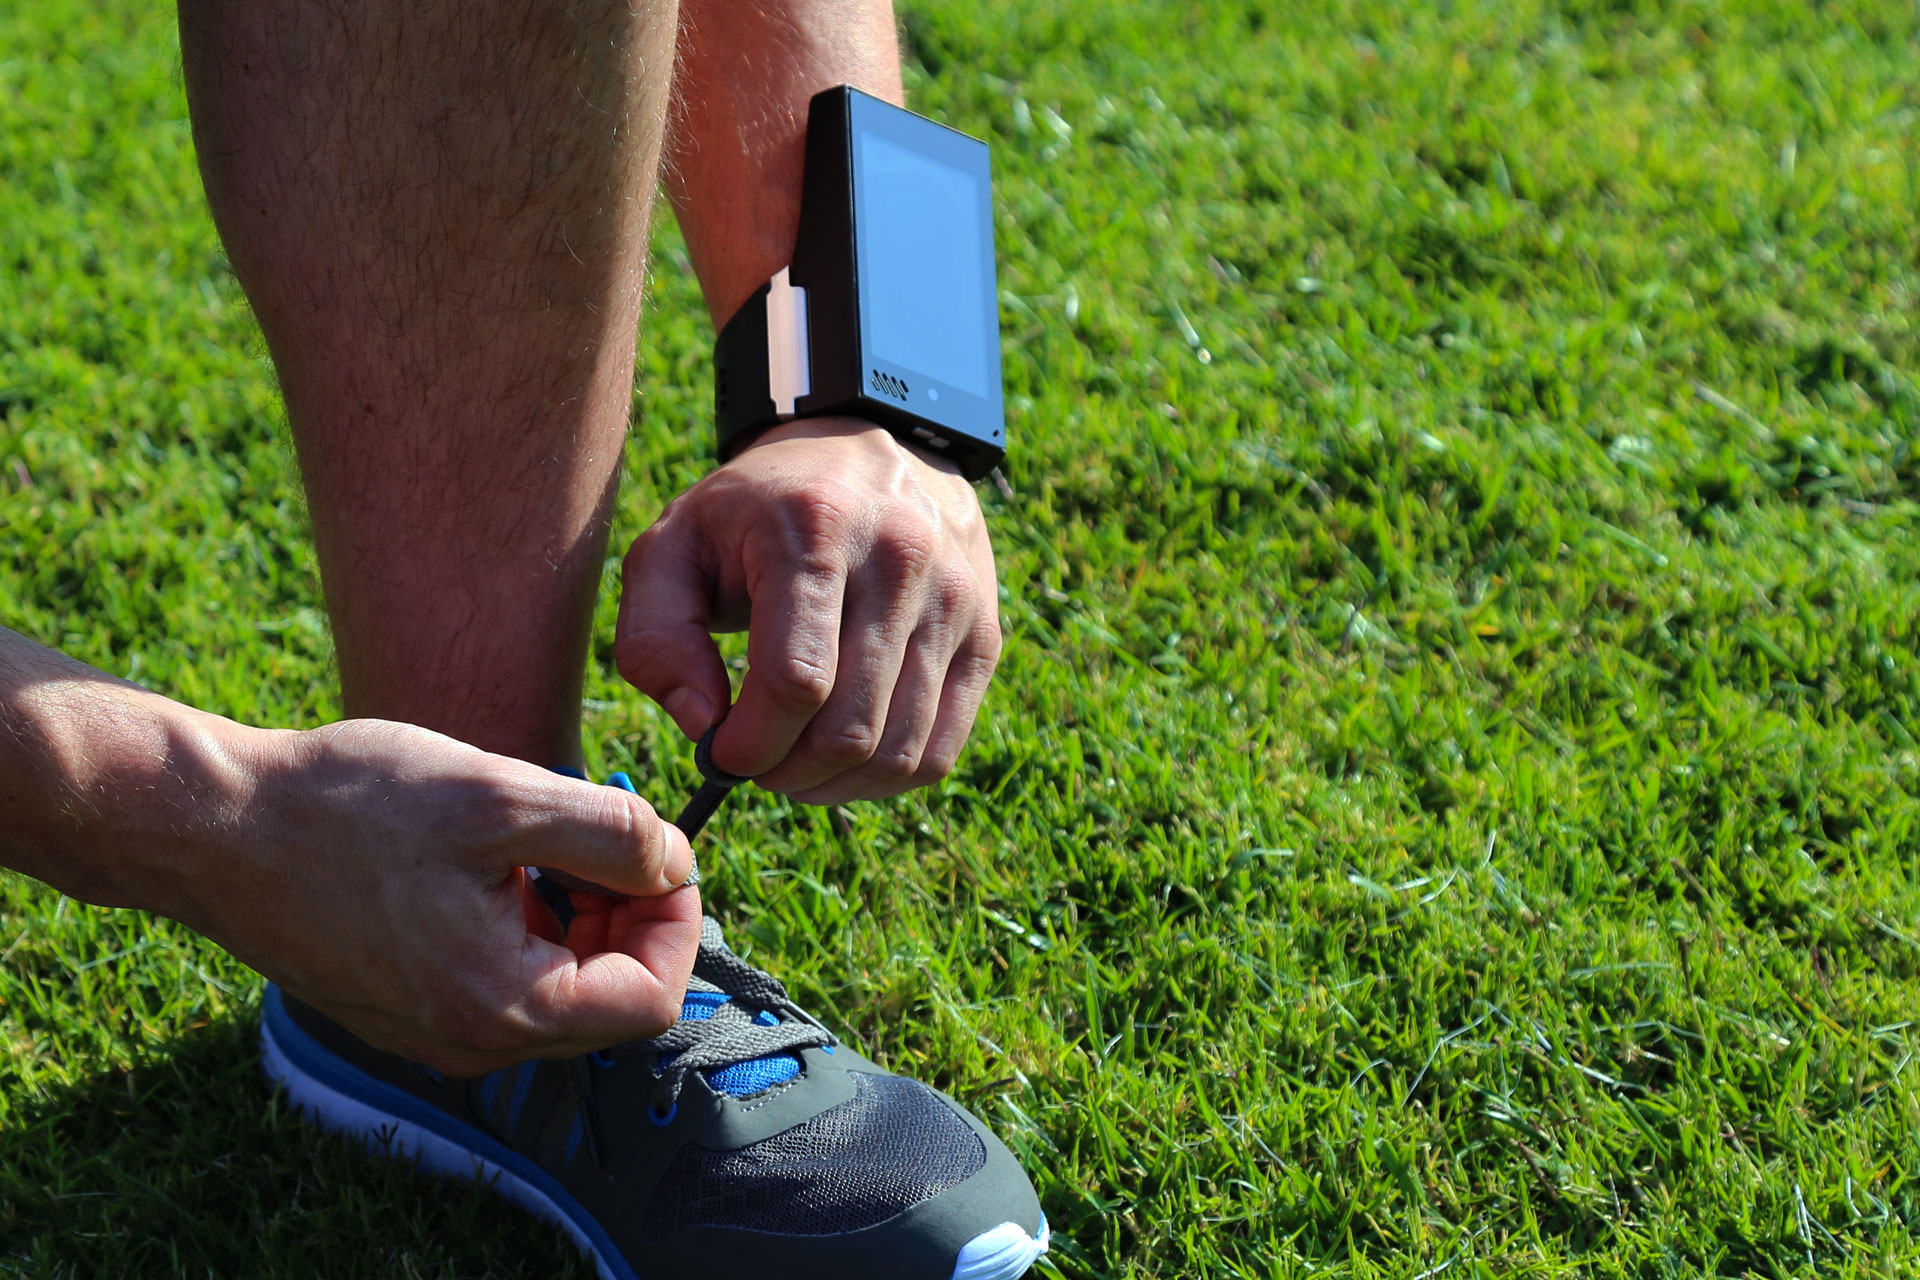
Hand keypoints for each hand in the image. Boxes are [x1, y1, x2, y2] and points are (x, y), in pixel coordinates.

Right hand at [198, 719, 700, 1075]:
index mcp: (502, 1007)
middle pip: (608, 1001)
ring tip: (544, 838)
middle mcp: (470, 1042)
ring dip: (580, 916)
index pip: (649, 999)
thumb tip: (676, 861)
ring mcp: (432, 1031)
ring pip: (557, 989)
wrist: (212, 826)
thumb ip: (611, 833)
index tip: (661, 851)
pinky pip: (502, 982)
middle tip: (608, 835)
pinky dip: (526, 924)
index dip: (677, 921)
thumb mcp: (503, 796)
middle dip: (629, 916)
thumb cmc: (347, 807)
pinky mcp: (403, 1006)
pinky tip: (495, 859)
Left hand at [616, 418, 1000, 803]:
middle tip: (755, 763)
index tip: (719, 753)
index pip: (796, 680)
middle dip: (787, 772)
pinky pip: (940, 749)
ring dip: (834, 784)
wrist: (861, 451)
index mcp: (816, 529)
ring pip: (900, 751)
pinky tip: (845, 759)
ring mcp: (955, 599)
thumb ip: (655, 638)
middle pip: (851, 728)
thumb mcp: (671, 547)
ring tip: (795, 764)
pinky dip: (885, 777)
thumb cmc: (751, 514)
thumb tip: (704, 727)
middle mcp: (902, 559)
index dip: (749, 744)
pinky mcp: (985, 633)